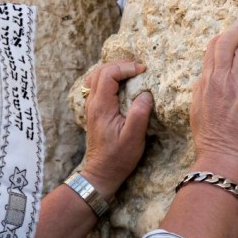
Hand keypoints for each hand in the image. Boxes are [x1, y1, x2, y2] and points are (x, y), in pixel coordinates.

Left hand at [81, 61, 152, 200]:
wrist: (101, 173)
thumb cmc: (118, 157)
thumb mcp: (134, 138)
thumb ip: (139, 113)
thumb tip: (146, 93)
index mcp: (102, 106)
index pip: (108, 73)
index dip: (126, 67)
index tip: (142, 71)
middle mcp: (92, 103)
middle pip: (100, 70)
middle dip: (120, 65)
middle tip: (138, 69)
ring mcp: (91, 107)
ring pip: (95, 77)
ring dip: (113, 70)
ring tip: (131, 73)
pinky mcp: (94, 111)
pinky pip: (96, 86)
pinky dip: (108, 79)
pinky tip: (121, 84)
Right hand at [190, 18, 237, 186]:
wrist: (221, 155)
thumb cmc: (210, 139)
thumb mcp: (196, 112)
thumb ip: (201, 92)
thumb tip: (204, 80)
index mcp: (203, 84)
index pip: (210, 52)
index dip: (221, 39)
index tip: (230, 34)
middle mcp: (217, 80)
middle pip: (226, 44)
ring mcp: (235, 85)